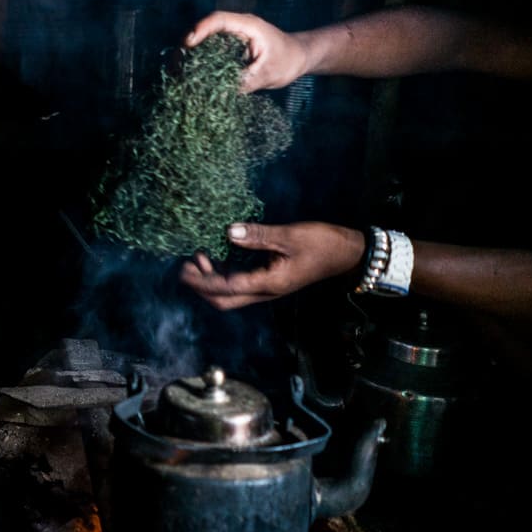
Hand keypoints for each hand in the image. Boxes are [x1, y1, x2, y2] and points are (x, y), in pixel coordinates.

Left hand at [180, 222, 366, 309]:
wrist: (346, 254)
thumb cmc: (322, 244)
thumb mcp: (289, 236)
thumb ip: (258, 235)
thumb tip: (229, 232)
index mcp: (269, 283)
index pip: (227, 289)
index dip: (203, 281)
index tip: (184, 270)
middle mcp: (265, 291)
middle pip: (224, 299)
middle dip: (202, 286)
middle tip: (186, 266)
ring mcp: (267, 287)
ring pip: (231, 293)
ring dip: (212, 280)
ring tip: (197, 258)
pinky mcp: (270, 279)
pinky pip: (240, 283)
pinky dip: (224, 274)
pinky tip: (217, 257)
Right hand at [183, 11, 306, 92]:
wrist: (298, 58)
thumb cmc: (288, 60)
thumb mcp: (269, 73)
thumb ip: (246, 81)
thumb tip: (219, 93)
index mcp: (247, 25)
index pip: (218, 20)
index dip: (200, 29)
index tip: (188, 44)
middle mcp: (234, 29)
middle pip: (203, 31)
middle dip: (186, 47)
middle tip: (173, 67)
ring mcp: (229, 39)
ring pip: (202, 44)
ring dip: (188, 57)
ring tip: (175, 75)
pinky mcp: (227, 51)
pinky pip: (208, 54)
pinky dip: (196, 65)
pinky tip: (187, 78)